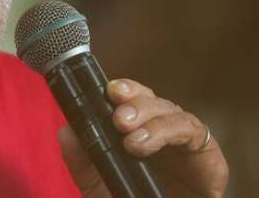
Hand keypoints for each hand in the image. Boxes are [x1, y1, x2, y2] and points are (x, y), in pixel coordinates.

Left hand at [58, 79, 228, 197]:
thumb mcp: (99, 185)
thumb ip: (83, 161)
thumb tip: (67, 133)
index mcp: (135, 132)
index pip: (128, 101)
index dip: (121, 89)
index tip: (108, 89)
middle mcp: (159, 131)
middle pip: (150, 99)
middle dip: (134, 101)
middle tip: (119, 119)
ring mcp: (183, 141)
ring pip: (170, 110)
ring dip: (150, 118)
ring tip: (132, 139)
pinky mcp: (207, 155)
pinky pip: (194, 131)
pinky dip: (171, 131)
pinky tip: (151, 143)